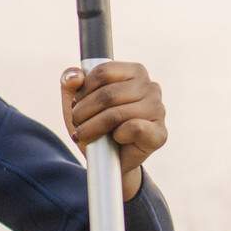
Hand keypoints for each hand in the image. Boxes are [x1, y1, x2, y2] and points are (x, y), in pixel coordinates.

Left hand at [60, 61, 166, 197]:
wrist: (105, 158)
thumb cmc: (93, 123)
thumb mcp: (76, 99)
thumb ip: (70, 81)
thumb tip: (75, 76)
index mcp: (134, 72)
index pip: (103, 72)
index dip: (83, 91)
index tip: (76, 103)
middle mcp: (150, 87)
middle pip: (107, 94)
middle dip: (83, 112)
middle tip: (76, 123)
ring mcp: (158, 110)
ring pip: (117, 113)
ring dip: (92, 127)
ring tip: (85, 134)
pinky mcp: (159, 133)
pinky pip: (135, 128)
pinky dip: (117, 135)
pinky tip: (115, 139)